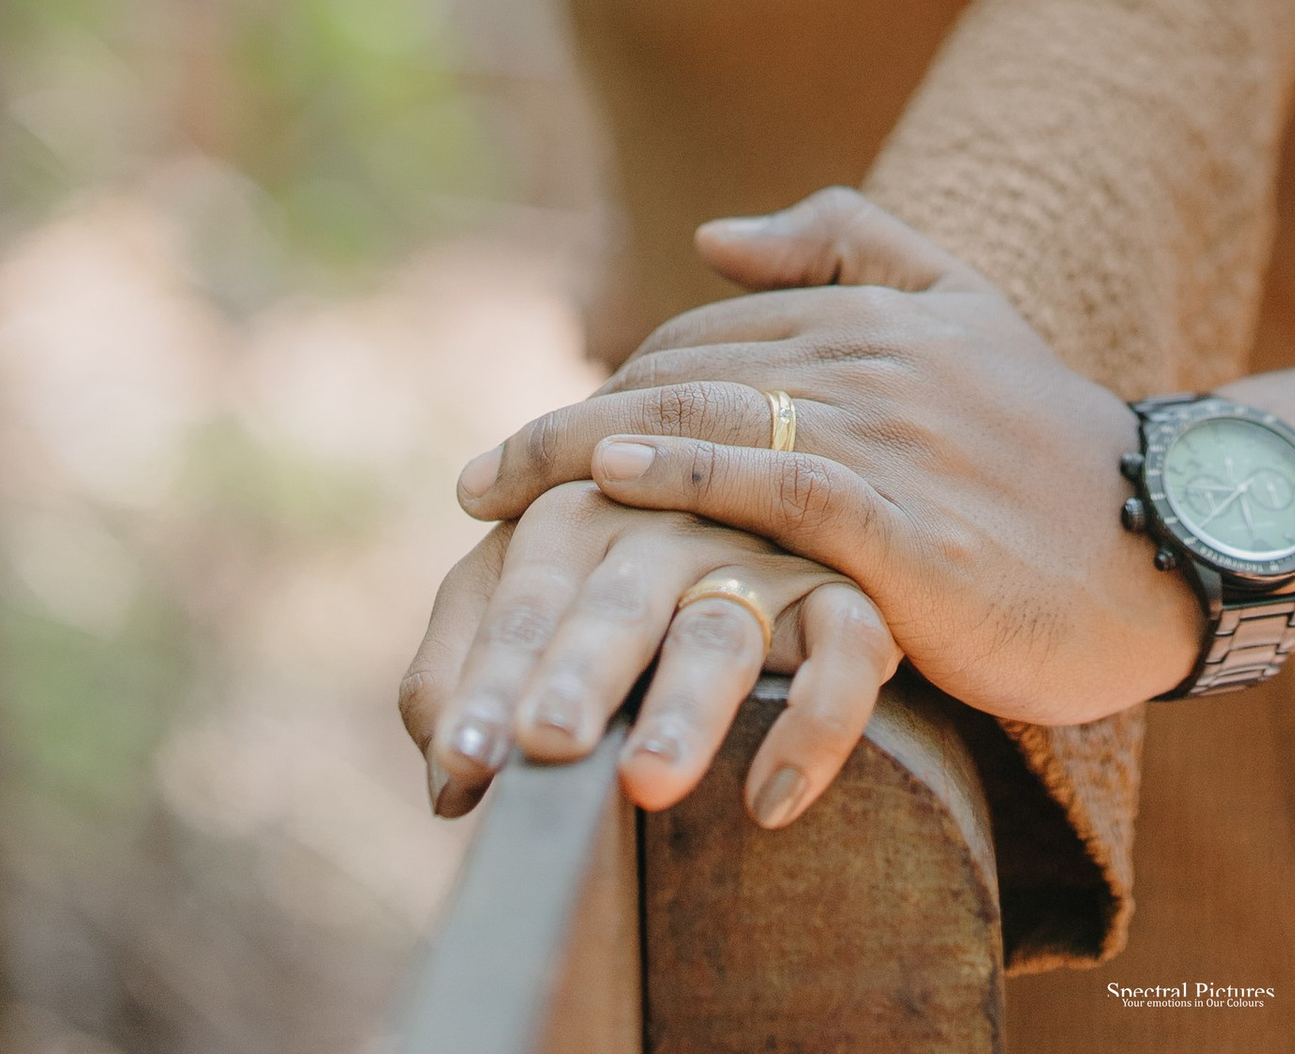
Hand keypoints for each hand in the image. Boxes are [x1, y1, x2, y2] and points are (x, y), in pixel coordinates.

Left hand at [398, 479, 897, 829]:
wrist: (769, 493)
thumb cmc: (617, 576)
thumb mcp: (537, 589)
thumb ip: (466, 662)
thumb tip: (446, 776)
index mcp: (583, 510)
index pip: (526, 599)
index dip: (490, 675)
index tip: (463, 759)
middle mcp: (672, 520)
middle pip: (619, 599)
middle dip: (579, 670)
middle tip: (544, 743)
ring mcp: (764, 554)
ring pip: (722, 629)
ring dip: (685, 703)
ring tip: (644, 784)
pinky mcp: (849, 593)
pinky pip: (849, 650)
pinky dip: (818, 718)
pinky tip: (770, 801)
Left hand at [454, 190, 1202, 728]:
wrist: (1164, 540)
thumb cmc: (1052, 443)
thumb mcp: (966, 307)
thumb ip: (850, 244)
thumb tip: (710, 235)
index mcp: (876, 314)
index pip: (703, 340)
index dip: (607, 388)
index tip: (529, 447)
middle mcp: (873, 362)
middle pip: (681, 380)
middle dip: (564, 430)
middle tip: (477, 486)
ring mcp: (892, 440)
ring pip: (710, 425)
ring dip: (587, 459)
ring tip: (496, 503)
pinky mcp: (909, 526)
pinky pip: (778, 488)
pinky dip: (692, 477)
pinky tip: (618, 489)